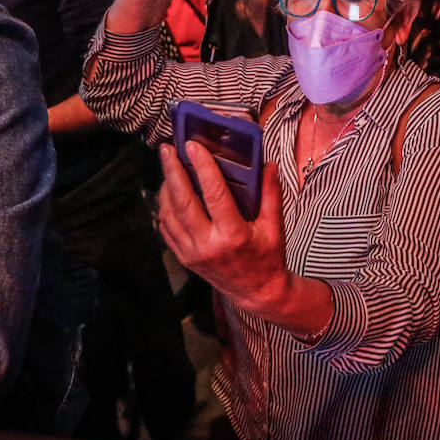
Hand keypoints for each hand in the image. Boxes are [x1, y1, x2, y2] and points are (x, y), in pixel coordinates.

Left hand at [158, 140, 290, 314]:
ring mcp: (192, 253)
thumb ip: (271, 194)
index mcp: (233, 236)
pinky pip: (167, 229)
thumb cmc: (268, 258)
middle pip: (183, 202)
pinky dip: (164, 207)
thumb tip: (269, 164)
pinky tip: (168, 191)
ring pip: (170, 214)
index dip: (203, 168)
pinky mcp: (184, 258)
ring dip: (166, 187)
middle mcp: (208, 245)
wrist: (256, 292)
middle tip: (168, 149)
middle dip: (173, 172)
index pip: (214, 195)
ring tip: (168, 165)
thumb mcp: (275, 226)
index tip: (194, 146)